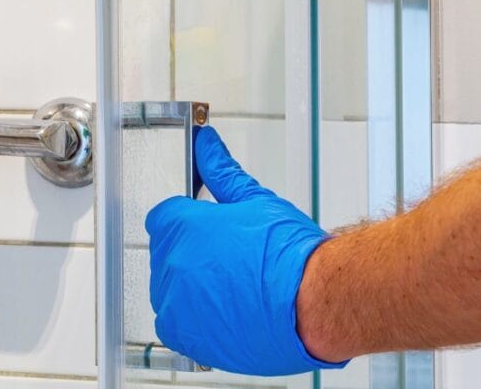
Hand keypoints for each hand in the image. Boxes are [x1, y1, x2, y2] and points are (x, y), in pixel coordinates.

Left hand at [145, 126, 347, 375]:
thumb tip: (206, 144)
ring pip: (171, 289)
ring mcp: (175, 304)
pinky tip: (228, 310)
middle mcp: (171, 265)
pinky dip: (195, 319)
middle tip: (232, 257)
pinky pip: (176, 324)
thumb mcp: (254, 200)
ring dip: (194, 286)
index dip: (189, 220)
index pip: (164, 216)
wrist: (315, 304)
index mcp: (180, 226)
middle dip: (193, 252)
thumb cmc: (290, 255)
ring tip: (236, 286)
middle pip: (167, 252)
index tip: (208, 228)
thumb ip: (220, 170)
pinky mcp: (187, 336)